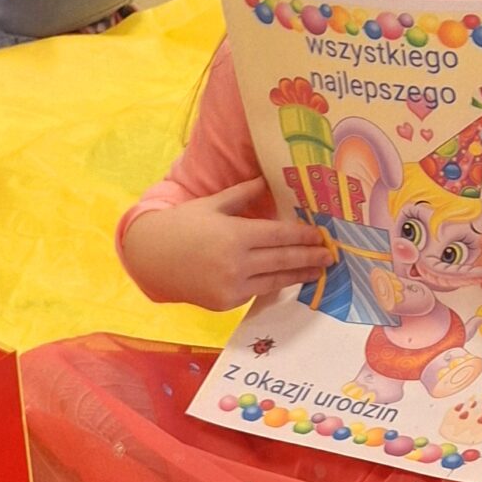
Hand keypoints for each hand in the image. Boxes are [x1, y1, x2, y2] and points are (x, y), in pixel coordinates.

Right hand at [122, 177, 333, 311]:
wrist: (151, 258)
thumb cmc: (182, 225)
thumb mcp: (212, 204)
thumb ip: (243, 194)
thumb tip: (267, 179)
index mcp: (234, 235)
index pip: (279, 236)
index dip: (304, 236)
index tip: (321, 235)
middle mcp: (235, 263)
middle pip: (283, 260)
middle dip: (310, 257)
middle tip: (330, 256)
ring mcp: (230, 286)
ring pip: (275, 281)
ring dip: (299, 276)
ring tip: (319, 271)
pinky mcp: (225, 303)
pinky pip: (256, 292)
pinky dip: (274, 284)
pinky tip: (288, 278)